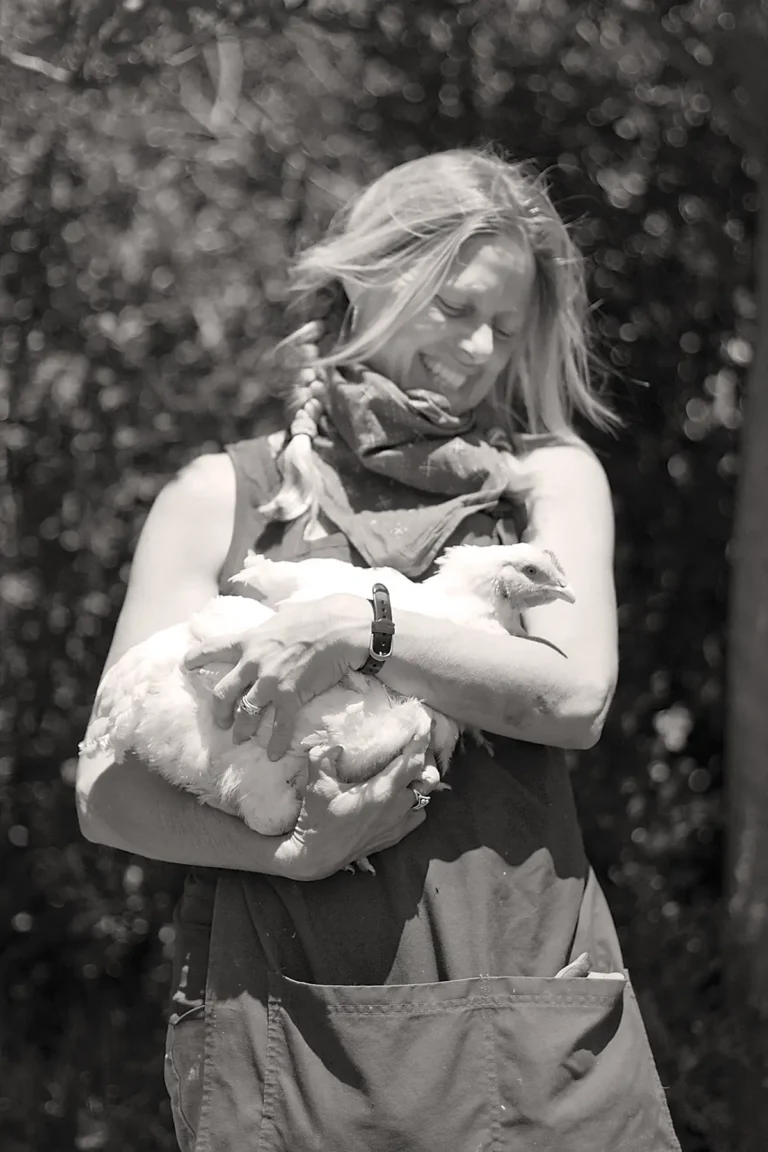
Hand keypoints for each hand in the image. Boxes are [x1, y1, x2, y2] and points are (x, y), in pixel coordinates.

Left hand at [183, 594, 368, 758]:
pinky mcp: (291, 696)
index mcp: (250, 639)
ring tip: (240, 738)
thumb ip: (271, 627)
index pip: (214, 648)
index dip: (197, 657)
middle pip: (223, 693)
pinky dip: (275, 742)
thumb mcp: (285, 614)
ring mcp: (270, 682)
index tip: (186, 664)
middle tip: (221, 721)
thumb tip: (273, 626)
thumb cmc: (318, 614)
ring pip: (246, 713)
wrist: (342, 629)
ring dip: (242, 729)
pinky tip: (272, 754)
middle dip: (219, 711)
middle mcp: (254, 662)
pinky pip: (279, 725)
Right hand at [274, 734, 431, 881]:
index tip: (424, 724)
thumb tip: (337, 744)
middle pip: (427, 779)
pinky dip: (416, 803)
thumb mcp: (317, 782)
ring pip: (426, 799)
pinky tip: (402, 796)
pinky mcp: (395, 837)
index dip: (421, 741)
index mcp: (382, 791)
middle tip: (417, 745)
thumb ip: (325, 755)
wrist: (315, 856)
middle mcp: (397, 807)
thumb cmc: (317, 818)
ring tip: (410, 769)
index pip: (413, 761)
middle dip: (426, 759)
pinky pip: (417, 816)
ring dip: (421, 782)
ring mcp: (398, 824)